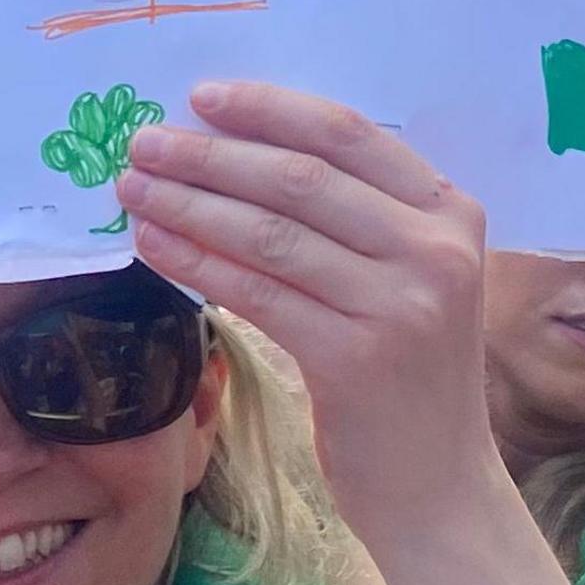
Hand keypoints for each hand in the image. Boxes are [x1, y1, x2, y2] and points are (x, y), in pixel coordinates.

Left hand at [115, 82, 499, 537]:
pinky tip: (155, 245)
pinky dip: (197, 262)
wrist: (440, 486)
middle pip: (301, 178)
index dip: (269, 109)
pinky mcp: (355, 358)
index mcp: (451, 213)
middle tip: (143, 143)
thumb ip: (358, 220)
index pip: (349, 134)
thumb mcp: (411, 280)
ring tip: (133, 189)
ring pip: (271, 232)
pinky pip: (256, 292)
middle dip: (212, 155)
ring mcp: (400, 304)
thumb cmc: (409, 378)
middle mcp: (434, 250)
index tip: (202, 98)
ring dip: (190, 204)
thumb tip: (238, 155)